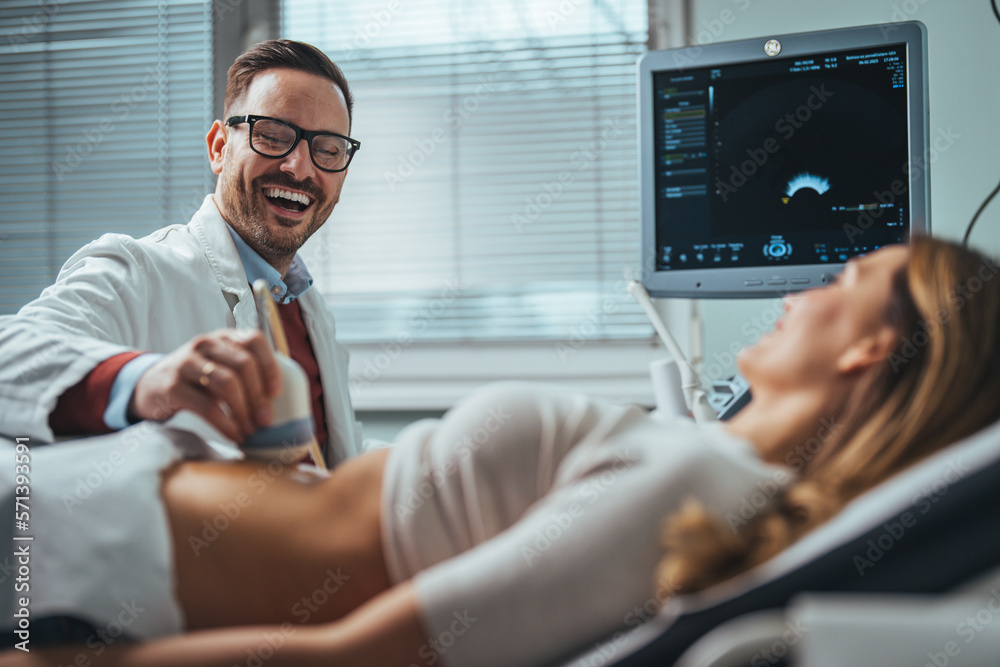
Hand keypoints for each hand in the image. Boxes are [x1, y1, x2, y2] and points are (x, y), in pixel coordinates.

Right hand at [129, 329, 280, 441]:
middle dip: (259, 395)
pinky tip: (234, 434)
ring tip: (250, 429)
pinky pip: (206, 406)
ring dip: (243, 411)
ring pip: (226, 383)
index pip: (254, 340)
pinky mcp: (172, 386)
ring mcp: (186, 363)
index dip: (270, 366)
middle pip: (243, 364)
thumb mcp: (219, 366)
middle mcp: (205, 344)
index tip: (277, 392)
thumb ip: (244, 373)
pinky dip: (225, 424)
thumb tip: (280, 401)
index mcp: (223, 337)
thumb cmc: (196, 380)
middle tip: (266, 420)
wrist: (149, 386)